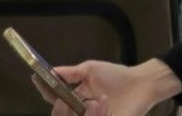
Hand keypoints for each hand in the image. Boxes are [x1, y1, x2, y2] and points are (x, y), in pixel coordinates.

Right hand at [33, 59, 181, 115]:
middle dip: (60, 111)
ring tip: (97, 100)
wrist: (141, 83)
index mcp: (76, 98)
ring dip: (85, 113)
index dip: (45, 92)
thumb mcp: (91, 70)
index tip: (40, 81)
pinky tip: (105, 103)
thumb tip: (49, 71)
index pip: (54, 99)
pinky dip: (98, 114)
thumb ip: (70, 73)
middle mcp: (81, 111)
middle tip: (63, 101)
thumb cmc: (117, 75)